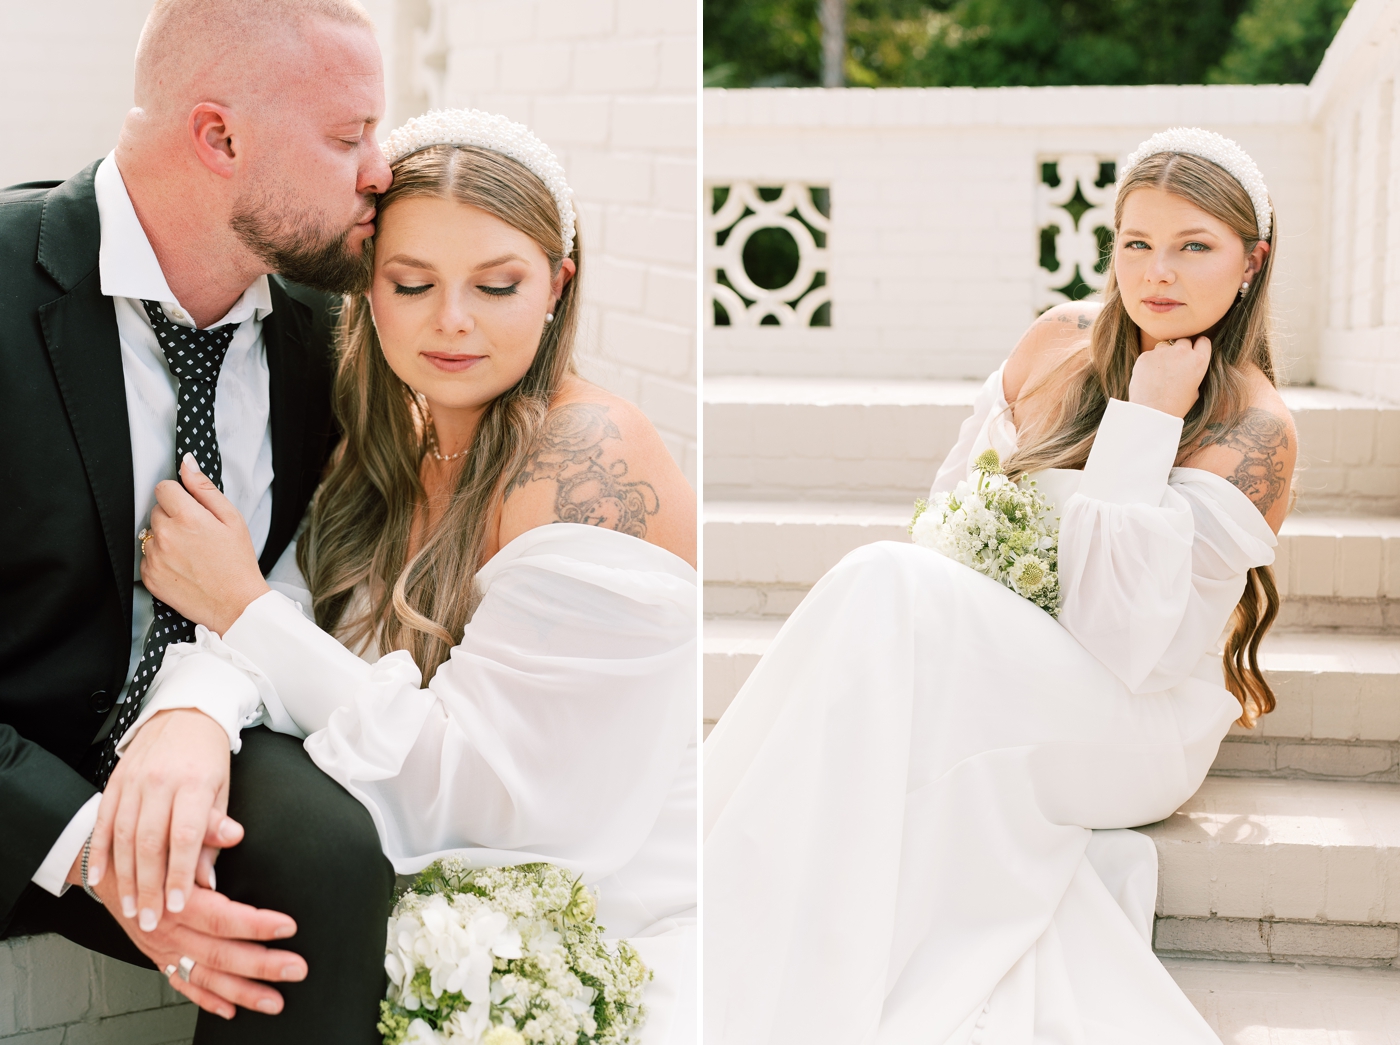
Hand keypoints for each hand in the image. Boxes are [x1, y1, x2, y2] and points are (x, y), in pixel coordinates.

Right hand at [74, 852, 304, 1019]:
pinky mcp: (159, 957)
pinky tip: (231, 1010)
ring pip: (205, 976)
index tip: (287, 926)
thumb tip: (233, 832)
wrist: (106, 864)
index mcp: (172, 898)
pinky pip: (183, 984)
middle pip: (218, 953)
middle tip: (295, 968)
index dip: (255, 924)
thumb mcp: (174, 830)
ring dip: (242, 992)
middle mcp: (167, 928)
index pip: (220, 917)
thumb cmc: (146, 846)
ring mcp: (162, 948)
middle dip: (260, 965)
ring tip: (274, 1000)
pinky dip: (207, 1000)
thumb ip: (205, 833)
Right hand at [88, 708, 235, 933]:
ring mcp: (133, 781)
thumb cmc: (208, 758)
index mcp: (193, 783)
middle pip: (149, 842)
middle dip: (148, 886)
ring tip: (128, 907)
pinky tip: (100, 877)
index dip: (179, 874)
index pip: (184, 836)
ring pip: (123, 837)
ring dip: (124, 877)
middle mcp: (160, 781)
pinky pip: (103, 821)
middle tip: (148, 919)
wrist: (186, 714)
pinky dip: (100, 852)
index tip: (178, 906)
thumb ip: (214, 834)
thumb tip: (207, 880)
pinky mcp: (115, 782)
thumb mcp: (223, 791)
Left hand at [142, 454, 269, 632]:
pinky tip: (182, 566)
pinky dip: (161, 559)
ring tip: (190, 553)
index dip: (178, 495)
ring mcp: (154, 557)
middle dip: (173, 517)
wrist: (234, 604)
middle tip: (196, 534)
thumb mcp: (232, 519)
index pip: (164, 488)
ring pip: (151, 534)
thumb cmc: (237, 563)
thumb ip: (205, 489)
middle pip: (156, 510)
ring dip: (166, 538)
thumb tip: (187, 464)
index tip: (190, 507)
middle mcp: (165, 535)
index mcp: (186, 516)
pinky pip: (147, 557)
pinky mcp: (149, 577)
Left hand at [1128, 336, 1211, 417]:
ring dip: (1164, 355)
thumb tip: (1188, 363)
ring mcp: (1163, 352)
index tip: (1193, 352)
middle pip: (1184, 341)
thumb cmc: (1176, 405)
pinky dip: (1150, 362)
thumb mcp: (1195, 389)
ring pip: (1165, 346)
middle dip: (1180, 350)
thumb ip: (1193, 371)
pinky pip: (1150, 354)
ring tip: (1161, 374)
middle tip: (1175, 365)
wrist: (1153, 413)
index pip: (1203, 341)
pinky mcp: (1145, 356)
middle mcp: (1182, 352)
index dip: (1198, 347)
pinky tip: (1149, 377)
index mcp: (1199, 361)